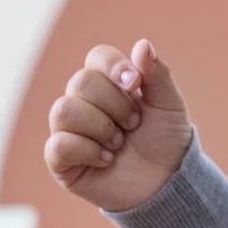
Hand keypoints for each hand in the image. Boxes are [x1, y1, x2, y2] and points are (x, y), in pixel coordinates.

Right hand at [44, 39, 192, 212]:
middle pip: (81, 82)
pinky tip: (107, 160)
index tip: (135, 84)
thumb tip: (142, 44)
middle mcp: (84, 102)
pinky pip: (59, 144)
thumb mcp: (169, 105)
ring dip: (100, 127)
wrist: (166, 183)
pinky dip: (88, 151)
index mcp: (108, 83)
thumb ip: (157, 74)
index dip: (114, 66)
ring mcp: (70, 129)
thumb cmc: (165, 141)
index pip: (97, 57)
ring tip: (119, 143)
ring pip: (64, 110)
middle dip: (115, 105)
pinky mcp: (61, 160)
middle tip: (133, 124)